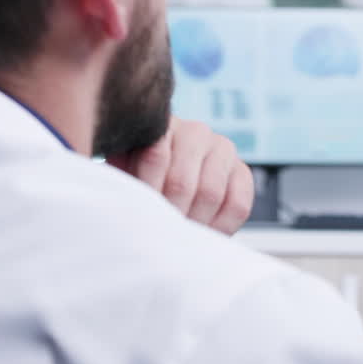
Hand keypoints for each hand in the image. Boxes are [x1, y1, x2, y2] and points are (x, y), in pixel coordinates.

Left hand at [108, 118, 254, 234]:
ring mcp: (223, 149)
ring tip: (178, 238)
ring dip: (193, 223)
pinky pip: (238, 204)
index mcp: (160, 124)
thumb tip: (120, 199)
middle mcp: (195, 131)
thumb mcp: (122, 172)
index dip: (148, 193)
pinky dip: (221, 227)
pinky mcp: (242, 172)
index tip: (139, 217)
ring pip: (210, 193)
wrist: (165, 184)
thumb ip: (120, 178)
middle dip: (169, 215)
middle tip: (159, 236)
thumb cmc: (137, 179)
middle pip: (182, 182)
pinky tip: (204, 235)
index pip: (154, 156)